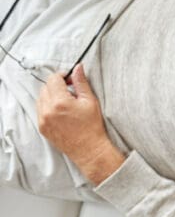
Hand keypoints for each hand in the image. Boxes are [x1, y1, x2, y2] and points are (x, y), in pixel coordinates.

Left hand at [37, 64, 123, 184]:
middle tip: (70, 90)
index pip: (53, 79)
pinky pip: (40, 110)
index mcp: (60, 102)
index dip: (63, 76)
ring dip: (51, 95)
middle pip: (45, 87)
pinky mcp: (42, 127)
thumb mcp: (89, 100)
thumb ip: (81, 82)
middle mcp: (48, 110)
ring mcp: (42, 120)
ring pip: (41, 98)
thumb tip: (77, 68)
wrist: (88, 148)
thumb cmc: (92, 125)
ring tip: (66, 101)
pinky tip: (61, 111)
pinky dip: (48, 106)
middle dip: (57, 85)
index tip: (70, 79)